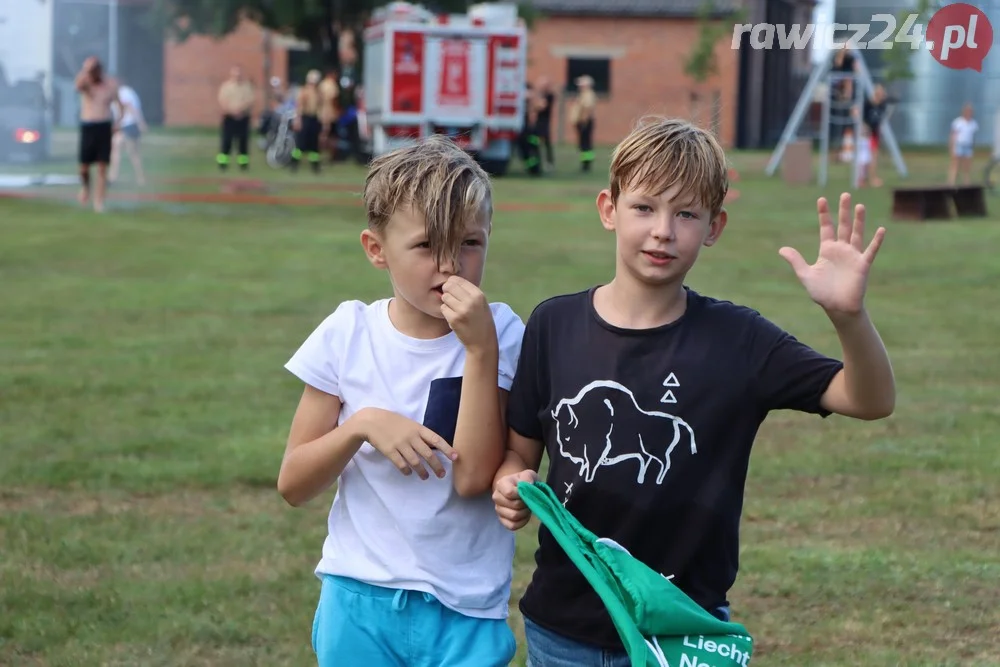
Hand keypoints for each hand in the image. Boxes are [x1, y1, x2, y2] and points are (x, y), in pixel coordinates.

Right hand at [360, 408, 456, 479]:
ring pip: (415, 461)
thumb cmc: (392, 422)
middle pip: (428, 454)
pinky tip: (409, 473)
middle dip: (436, 466)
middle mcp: (411, 436)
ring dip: (422, 471)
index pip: (436, 439)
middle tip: (442, 475)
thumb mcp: (409, 424)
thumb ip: (420, 434)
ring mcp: (400, 444)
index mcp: (417, 428)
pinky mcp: (390, 451)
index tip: (456, 457)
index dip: (447, 449)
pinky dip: (406, 470)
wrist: (371, 421)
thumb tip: (434, 446)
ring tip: (425, 477)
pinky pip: (401, 464)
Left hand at [440, 276, 496, 352]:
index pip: (458, 280)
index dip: (452, 284)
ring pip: (445, 297)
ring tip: (454, 310)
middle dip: (447, 291)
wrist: (483, 341)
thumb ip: (468, 292)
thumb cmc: (481, 320)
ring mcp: (462, 310)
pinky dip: (446, 312)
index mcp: (478, 294)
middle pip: (449, 286)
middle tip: (451, 299)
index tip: (453, 291)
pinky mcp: (454, 319)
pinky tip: (454, 317)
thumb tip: (450, 280)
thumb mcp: (481, 303)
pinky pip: (443, 308)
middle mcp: (471, 300)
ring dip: (447, 303)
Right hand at [492, 469, 538, 530]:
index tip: (527, 491)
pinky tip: (525, 515)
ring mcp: (498, 509)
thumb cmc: (525, 481)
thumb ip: (528, 477)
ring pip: (513, 516)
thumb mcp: (528, 474)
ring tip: (527, 506)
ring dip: (525, 513)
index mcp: (501, 484)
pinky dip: (522, 521)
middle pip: (513, 506)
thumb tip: (529, 485)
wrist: (520, 488)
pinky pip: (513, 526)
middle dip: (526, 504)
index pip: (510, 493)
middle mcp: (496, 497)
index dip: (521, 494)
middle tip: (529, 500)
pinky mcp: (502, 520)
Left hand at [779, 193, 884, 317]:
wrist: (837, 307)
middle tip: (845, 194)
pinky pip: (870, 250)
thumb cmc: (822, 292)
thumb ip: (796, 261)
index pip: (825, 228)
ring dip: (859, 221)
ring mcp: (853, 256)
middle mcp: (841, 249)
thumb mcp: (806, 275)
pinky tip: (880, 230)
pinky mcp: (862, 264)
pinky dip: (876, 241)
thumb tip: (782, 249)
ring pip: (857, 234)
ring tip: (859, 206)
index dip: (824, 214)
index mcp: (827, 250)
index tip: (821, 199)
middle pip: (843, 226)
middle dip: (843, 211)